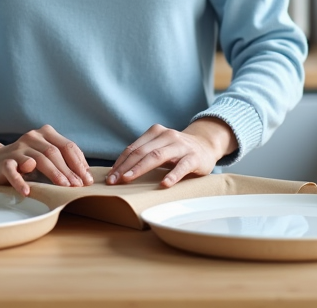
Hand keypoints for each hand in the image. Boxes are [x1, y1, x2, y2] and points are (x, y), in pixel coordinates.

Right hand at [0, 125, 92, 196]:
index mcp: (45, 133)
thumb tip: (86, 176)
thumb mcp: (45, 158)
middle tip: (77, 186)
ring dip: (52, 174)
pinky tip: (27, 191)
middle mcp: (32, 137)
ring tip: (62, 187)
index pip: (67, 146)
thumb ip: (62, 162)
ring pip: (38, 159)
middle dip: (68, 170)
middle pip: (54, 152)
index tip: (88, 179)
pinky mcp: (4, 161)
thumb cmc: (25, 161)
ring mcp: (18, 148)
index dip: (79, 163)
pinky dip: (20, 181)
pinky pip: (13, 170)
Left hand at [106, 118, 236, 187]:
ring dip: (140, 169)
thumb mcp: (160, 147)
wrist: (206, 145)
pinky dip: (172, 175)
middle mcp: (167, 136)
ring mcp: (181, 146)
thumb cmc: (177, 150)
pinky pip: (182, 166)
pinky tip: (164, 184)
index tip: (110, 176)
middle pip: (142, 152)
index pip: (133, 148)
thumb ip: (144, 153)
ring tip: (128, 180)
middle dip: (125, 167)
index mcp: (156, 132)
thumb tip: (118, 170)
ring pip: (157, 156)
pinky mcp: (194, 158)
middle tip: (113, 181)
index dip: (120, 162)